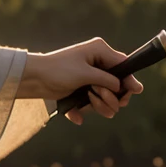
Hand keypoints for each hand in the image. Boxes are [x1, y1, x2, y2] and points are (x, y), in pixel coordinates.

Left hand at [28, 38, 143, 124]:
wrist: (33, 79)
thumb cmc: (57, 70)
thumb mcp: (86, 74)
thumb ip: (108, 80)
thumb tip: (126, 87)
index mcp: (100, 51)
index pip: (124, 66)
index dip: (129, 81)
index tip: (132, 92)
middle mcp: (97, 63)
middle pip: (118, 86)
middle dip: (111, 97)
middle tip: (99, 97)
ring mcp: (90, 77)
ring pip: (107, 98)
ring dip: (100, 105)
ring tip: (87, 102)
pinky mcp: (81, 89)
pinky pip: (91, 104)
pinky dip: (84, 110)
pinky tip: (75, 115)